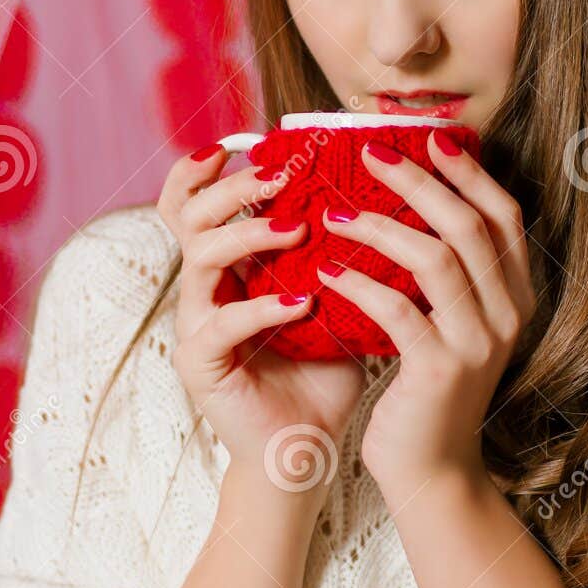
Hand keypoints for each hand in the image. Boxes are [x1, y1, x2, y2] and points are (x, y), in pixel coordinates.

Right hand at [156, 145, 365, 482]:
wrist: (308, 447)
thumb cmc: (325, 371)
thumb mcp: (341, 299)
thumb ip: (348, 251)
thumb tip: (398, 194)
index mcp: (231, 266)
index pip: (200, 200)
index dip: (212, 167)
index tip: (257, 140)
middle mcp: (204, 287)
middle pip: (189, 214)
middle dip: (235, 187)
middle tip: (282, 174)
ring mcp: (195, 324)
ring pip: (198, 258)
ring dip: (250, 236)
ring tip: (298, 229)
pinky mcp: (199, 363)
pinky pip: (220, 324)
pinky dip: (262, 308)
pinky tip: (304, 303)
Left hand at [314, 131, 536, 502]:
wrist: (431, 471)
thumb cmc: (428, 391)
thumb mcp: (451, 324)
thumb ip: (447, 274)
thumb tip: (412, 203)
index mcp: (517, 297)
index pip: (503, 216)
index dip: (469, 173)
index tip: (429, 140)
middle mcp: (508, 316)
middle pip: (468, 226)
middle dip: (418, 181)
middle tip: (371, 155)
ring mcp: (478, 345)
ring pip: (435, 259)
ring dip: (380, 226)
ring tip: (334, 214)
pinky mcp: (439, 372)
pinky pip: (397, 310)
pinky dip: (359, 283)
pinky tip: (326, 272)